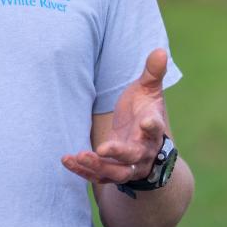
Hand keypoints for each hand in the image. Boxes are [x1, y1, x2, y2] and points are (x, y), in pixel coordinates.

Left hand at [62, 49, 168, 184]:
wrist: (145, 144)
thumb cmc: (144, 111)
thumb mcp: (149, 91)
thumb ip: (152, 73)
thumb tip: (159, 49)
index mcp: (152, 129)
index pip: (155, 128)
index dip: (151, 125)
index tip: (146, 121)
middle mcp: (143, 151)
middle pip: (134, 157)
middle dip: (119, 153)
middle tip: (103, 148)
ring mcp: (128, 165)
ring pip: (116, 172)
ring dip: (97, 166)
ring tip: (79, 156)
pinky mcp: (113, 172)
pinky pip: (99, 176)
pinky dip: (83, 171)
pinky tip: (66, 160)